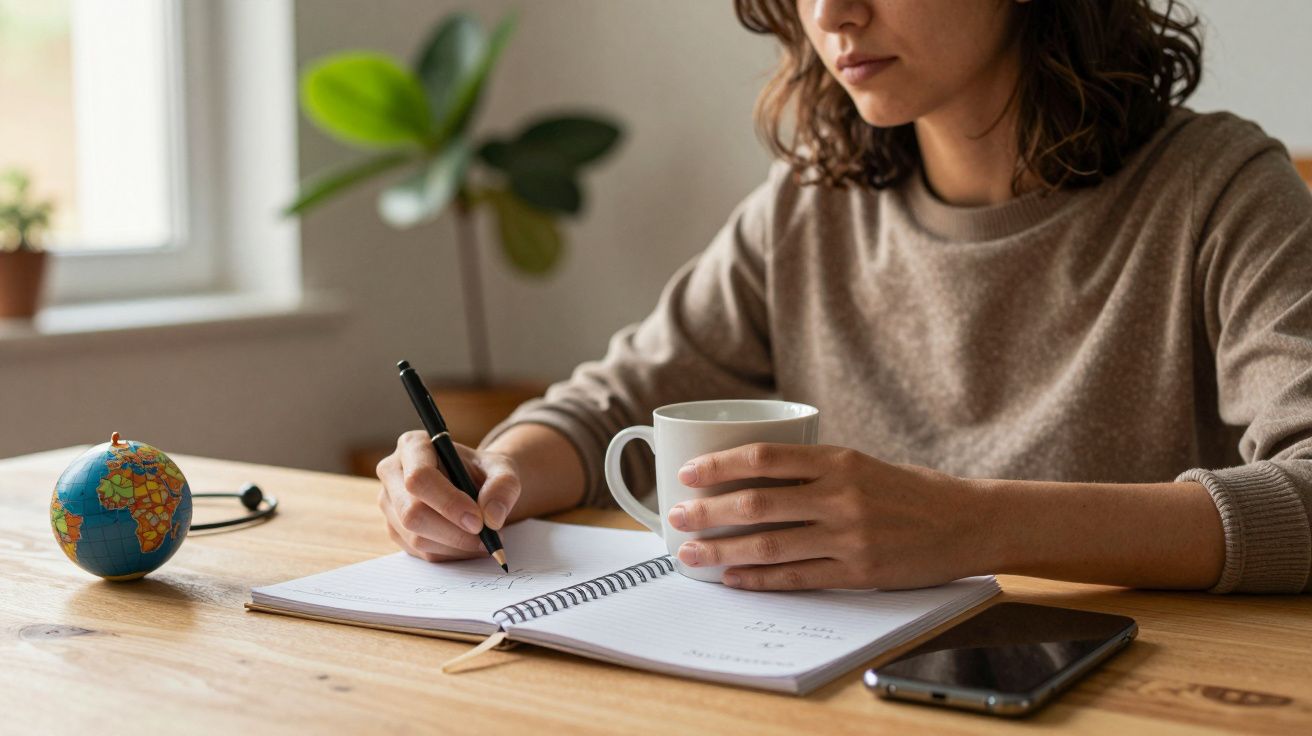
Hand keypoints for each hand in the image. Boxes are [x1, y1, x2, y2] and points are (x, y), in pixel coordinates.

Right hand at [376, 430, 520, 561]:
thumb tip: (492, 517)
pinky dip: (450, 554)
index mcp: (414, 446)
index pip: (420, 477)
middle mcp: (393, 472)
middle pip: (411, 512)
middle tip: (486, 538)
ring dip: (455, 546)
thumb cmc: (484, 472)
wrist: (476, 486)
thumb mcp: (503, 470)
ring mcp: (390, 503)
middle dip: (453, 532)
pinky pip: (419, 552)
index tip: (478, 521)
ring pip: (415, 537)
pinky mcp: (395, 529)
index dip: (448, 503)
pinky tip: (468, 545)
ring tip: (484, 540)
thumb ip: (503, 486)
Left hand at [666, 444, 988, 589]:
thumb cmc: (912, 491)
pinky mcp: (858, 572)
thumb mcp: (862, 464)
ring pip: (769, 545)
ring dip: (723, 551)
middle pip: (757, 503)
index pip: (764, 457)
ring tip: (691, 554)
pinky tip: (734, 578)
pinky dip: (759, 579)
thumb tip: (751, 477)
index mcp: (838, 460)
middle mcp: (840, 496)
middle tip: (677, 517)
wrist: (969, 522)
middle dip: (708, 512)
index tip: (688, 472)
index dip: (719, 465)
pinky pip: (797, 578)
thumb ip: (813, 470)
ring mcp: (849, 536)